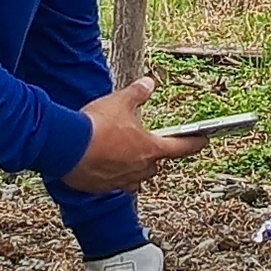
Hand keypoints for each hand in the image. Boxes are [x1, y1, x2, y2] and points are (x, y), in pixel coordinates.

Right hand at [66, 79, 202, 195]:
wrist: (66, 146)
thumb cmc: (96, 126)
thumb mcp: (120, 102)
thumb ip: (138, 93)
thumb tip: (149, 83)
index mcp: (150, 148)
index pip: (182, 147)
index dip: (195, 143)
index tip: (204, 140)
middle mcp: (140, 169)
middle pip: (156, 163)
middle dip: (155, 153)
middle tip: (148, 141)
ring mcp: (121, 181)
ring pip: (136, 176)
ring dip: (135, 166)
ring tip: (124, 151)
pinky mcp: (102, 187)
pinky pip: (115, 183)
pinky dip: (114, 173)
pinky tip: (104, 162)